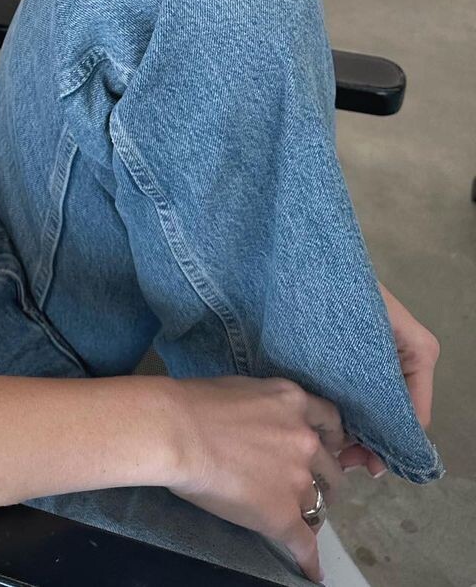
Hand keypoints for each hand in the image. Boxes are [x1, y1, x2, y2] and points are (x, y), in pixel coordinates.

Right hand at [166, 375, 347, 583]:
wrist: (177, 432)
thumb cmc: (194, 403)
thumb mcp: (244, 389)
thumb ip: (266, 409)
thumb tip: (260, 426)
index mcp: (293, 402)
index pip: (330, 422)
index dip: (329, 439)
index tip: (325, 448)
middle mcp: (304, 440)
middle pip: (329, 468)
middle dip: (320, 479)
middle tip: (302, 486)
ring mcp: (297, 480)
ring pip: (318, 505)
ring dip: (308, 512)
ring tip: (298, 521)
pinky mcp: (283, 516)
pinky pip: (305, 544)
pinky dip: (309, 559)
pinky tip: (310, 570)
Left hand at [335, 281, 439, 476]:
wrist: (303, 258)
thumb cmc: (336, 289)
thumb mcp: (366, 337)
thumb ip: (379, 385)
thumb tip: (376, 441)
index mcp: (419, 351)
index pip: (413, 414)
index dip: (390, 444)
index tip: (363, 463)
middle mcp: (405, 357)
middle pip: (393, 415)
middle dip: (369, 441)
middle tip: (341, 460)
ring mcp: (378, 359)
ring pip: (372, 408)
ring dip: (354, 430)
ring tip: (329, 448)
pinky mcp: (354, 356)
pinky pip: (355, 392)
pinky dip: (344, 411)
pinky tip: (324, 425)